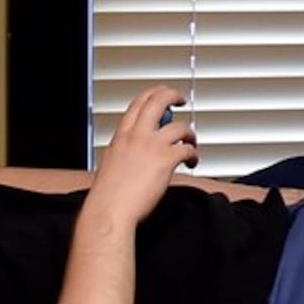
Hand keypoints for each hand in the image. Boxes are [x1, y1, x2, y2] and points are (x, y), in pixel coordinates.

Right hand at [88, 84, 199, 226]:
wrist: (110, 210)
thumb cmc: (108, 194)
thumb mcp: (111, 162)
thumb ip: (125, 150)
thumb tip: (136, 151)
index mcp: (122, 135)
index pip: (138, 104)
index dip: (153, 94)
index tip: (161, 93)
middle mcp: (136, 135)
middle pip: (158, 102)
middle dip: (172, 95)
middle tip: (181, 99)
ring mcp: (152, 146)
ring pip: (180, 126)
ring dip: (190, 132)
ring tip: (192, 141)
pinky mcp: (166, 160)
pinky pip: (187, 149)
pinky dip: (194, 154)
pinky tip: (192, 162)